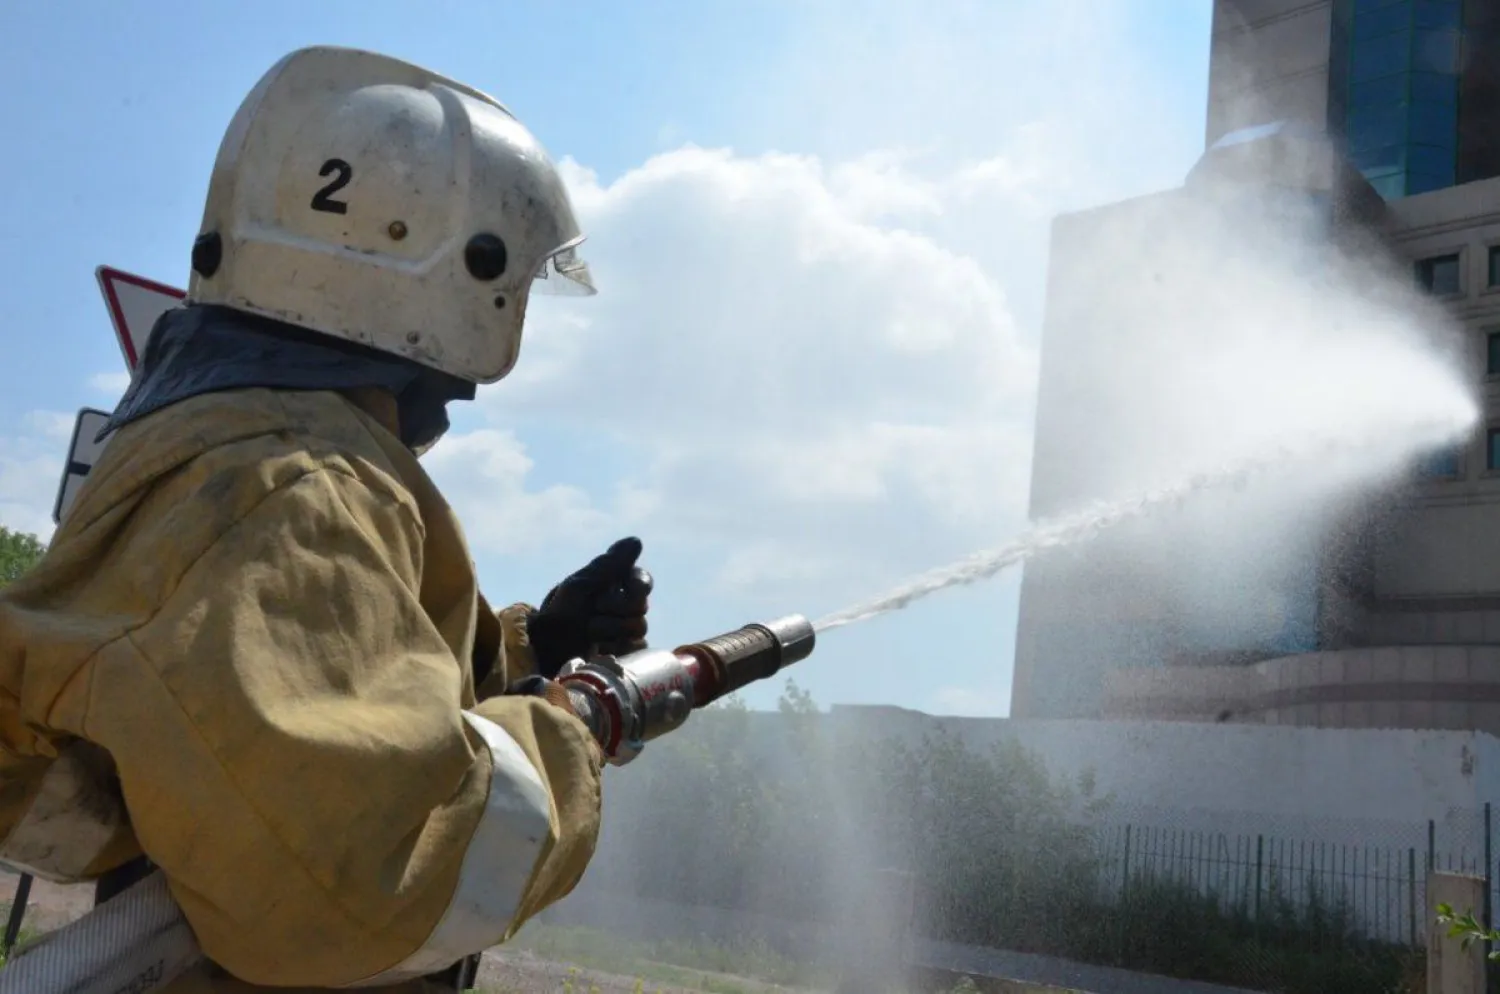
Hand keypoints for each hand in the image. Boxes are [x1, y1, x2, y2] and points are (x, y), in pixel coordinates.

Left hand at [527, 537, 652, 677]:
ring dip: (611, 629)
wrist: (548, 647)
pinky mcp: (628, 650)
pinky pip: (637, 647)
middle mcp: (626, 604)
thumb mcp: (581, 585)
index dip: (635, 586)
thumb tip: (636, 541)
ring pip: (639, 627)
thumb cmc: (561, 611)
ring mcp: (628, 628)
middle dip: (615, 608)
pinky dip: (616, 646)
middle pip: (641, 605)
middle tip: (594, 609)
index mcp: (618, 584)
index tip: (614, 590)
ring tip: (590, 631)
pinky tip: (599, 647)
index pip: (643, 581)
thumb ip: (610, 564)